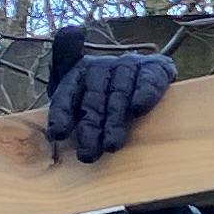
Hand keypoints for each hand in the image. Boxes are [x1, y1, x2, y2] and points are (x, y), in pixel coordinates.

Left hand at [45, 30, 176, 163]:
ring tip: (111, 146)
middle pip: (94, 98)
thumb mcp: (78, 98)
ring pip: (119, 94)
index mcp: (80, 71)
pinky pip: (148, 80)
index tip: (59, 133)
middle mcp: (104, 66)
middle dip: (90, 127)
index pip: (67, 91)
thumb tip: (57, 59)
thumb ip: (63, 97)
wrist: (147, 82)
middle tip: (88, 154)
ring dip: (115, 120)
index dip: (62, 112)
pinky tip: (139, 109)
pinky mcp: (156, 69)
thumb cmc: (105, 98)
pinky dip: (144, 92)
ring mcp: (130, 66)